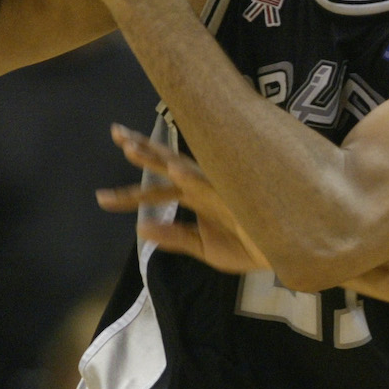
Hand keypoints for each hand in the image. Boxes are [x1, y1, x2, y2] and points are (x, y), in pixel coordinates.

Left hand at [98, 126, 270, 272]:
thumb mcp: (205, 247)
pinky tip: (174, 169)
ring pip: (183, 168)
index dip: (132, 186)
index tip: (103, 190)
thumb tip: (141, 230)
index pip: (158, 187)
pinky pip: (210, 184)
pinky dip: (191, 176)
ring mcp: (218, 188)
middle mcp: (204, 186)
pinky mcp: (234, 197)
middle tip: (115, 133)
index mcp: (196, 197)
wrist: (285, 255)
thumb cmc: (251, 245)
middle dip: (140, 149)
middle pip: (167, 163)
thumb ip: (176, 237)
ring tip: (131, 148)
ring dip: (157, 158)